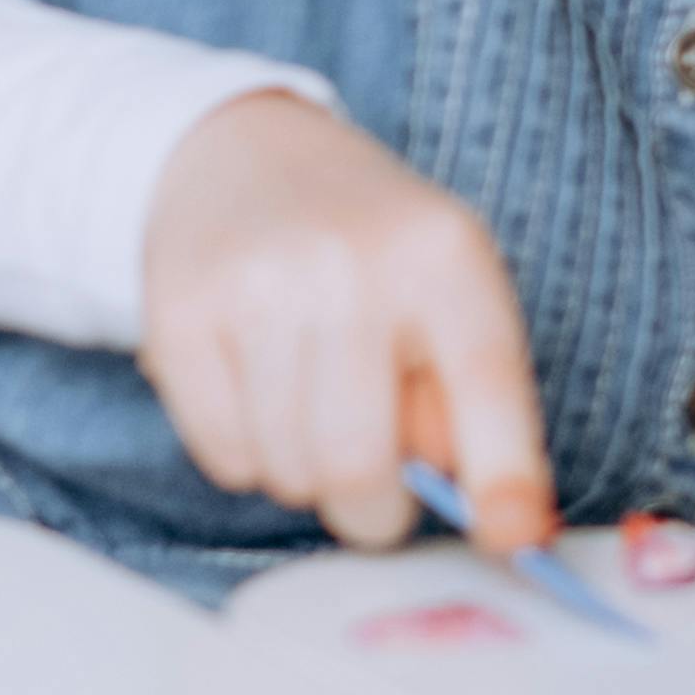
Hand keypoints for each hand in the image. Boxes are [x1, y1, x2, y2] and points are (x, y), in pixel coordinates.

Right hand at [137, 86, 552, 553]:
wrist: (244, 156)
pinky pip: (223, 459)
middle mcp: (351, 264)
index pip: (486, 379)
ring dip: (306, 471)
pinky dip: (248, 453)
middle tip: (376, 486)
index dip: (504, 472)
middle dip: (373, 506)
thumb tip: (487, 514)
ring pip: (288, 473)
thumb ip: (466, 397)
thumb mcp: (448, 288)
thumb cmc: (370, 245)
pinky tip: (258, 388)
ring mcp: (257, 287)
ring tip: (313, 402)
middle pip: (359, 464)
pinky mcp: (180, 316)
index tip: (514, 538)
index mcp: (444, 254)